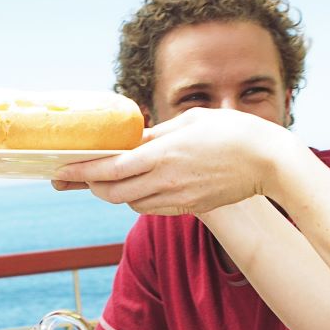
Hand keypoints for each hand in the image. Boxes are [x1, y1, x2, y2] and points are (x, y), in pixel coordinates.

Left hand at [51, 108, 299, 214]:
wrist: (270, 162)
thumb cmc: (233, 132)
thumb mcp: (191, 121)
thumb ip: (157, 133)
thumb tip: (130, 139)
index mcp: (162, 155)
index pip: (108, 168)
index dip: (79, 172)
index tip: (59, 170)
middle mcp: (165, 180)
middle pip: (111, 193)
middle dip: (90, 186)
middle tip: (76, 176)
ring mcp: (177, 198)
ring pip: (129, 202)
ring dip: (114, 192)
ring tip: (108, 177)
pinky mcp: (188, 208)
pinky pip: (151, 207)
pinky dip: (137, 198)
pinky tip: (139, 184)